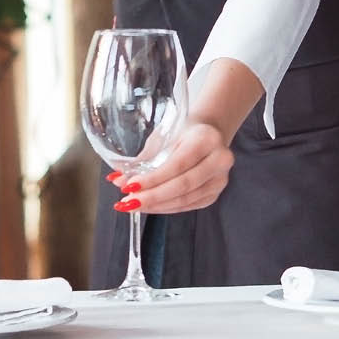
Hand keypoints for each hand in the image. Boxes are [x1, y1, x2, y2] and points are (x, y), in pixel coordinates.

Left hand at [112, 121, 234, 214]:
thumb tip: (118, 180)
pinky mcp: (214, 194)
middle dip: (151, 197)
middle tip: (127, 202)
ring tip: (132, 205)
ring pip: (184, 200)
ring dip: (155, 206)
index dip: (153, 179)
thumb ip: (144, 159)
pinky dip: (165, 208)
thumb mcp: (164, 136)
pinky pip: (187, 206)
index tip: (129, 186)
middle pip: (182, 186)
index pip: (178, 164)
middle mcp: (219, 160)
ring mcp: (219, 180)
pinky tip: (148, 206)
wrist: (209, 132)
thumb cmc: (183, 130)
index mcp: (207, 139)